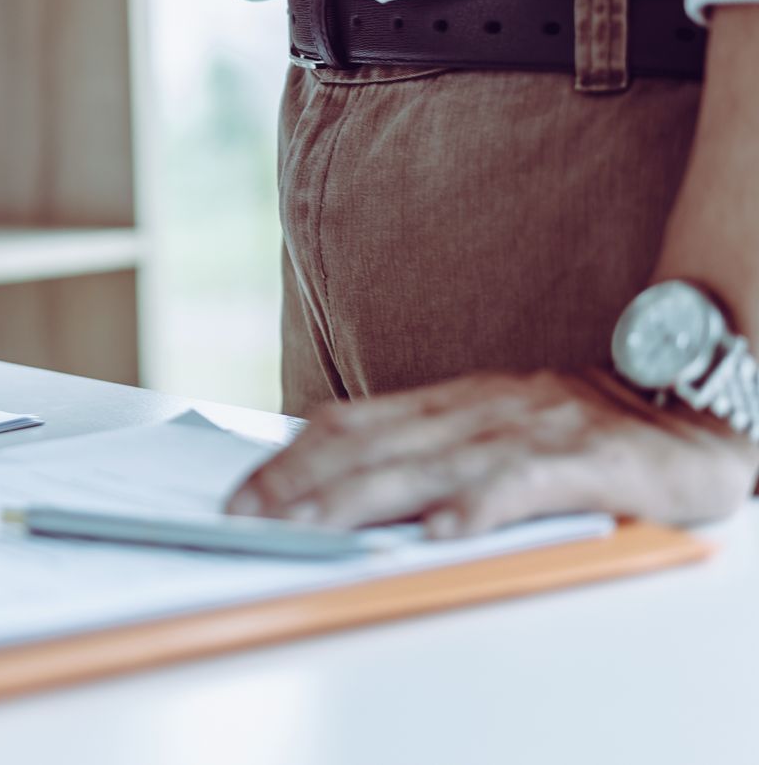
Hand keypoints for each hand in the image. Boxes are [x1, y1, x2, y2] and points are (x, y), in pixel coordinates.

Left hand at [227, 370, 758, 537]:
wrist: (697, 407)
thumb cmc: (583, 430)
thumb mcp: (492, 426)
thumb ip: (427, 445)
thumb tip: (338, 474)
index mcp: (451, 401)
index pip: (349, 425)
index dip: (289, 458)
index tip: (239, 492)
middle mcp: (479, 408)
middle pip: (372, 447)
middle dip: (299, 486)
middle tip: (245, 519)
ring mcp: (530, 430)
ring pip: (428, 466)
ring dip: (359, 500)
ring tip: (307, 530)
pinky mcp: (587, 459)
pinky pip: (523, 484)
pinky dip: (478, 508)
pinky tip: (439, 534)